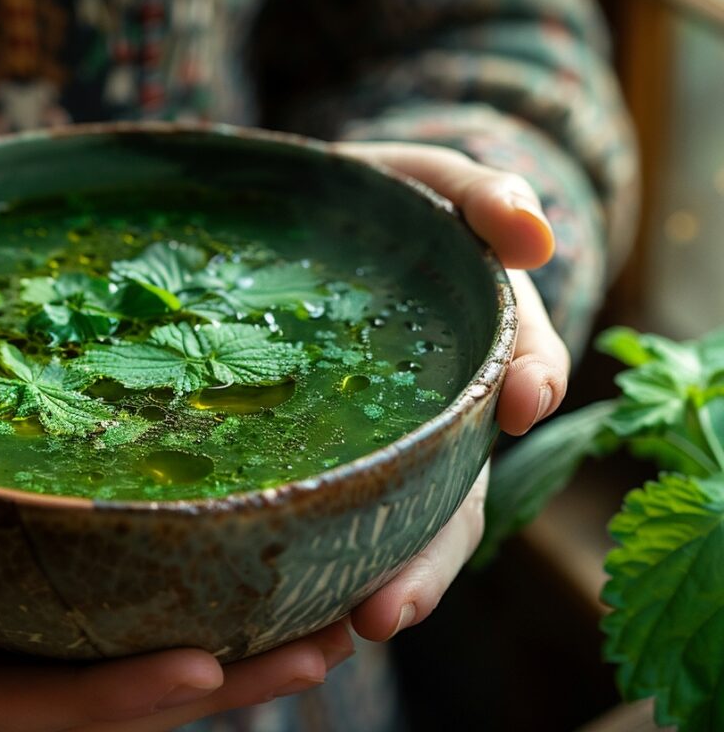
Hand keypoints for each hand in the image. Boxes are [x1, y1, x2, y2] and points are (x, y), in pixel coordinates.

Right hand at [0, 365, 355, 731]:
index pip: (6, 705)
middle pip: (87, 700)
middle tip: (322, 649)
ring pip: (107, 657)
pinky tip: (250, 568)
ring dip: (220, 650)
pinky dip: (174, 592)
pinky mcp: (3, 576)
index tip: (201, 668)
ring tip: (332, 621)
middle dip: (207, 686)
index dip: (103, 700)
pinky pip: (97, 602)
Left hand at [333, 142, 570, 640]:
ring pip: (395, 529)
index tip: (522, 396)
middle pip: (456, 497)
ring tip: (337, 629)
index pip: (522, 369)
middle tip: (388, 609)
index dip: (529, 379)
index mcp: (481, 341)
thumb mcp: (432, 182)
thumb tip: (533, 234)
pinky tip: (279, 608)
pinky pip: (332, 517)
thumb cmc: (382, 204)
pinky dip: (318, 564)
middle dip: (429, 558)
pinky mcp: (325, 454)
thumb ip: (483, 194)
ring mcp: (385, 441)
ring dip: (373, 584)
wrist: (309, 222)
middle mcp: (442, 410)